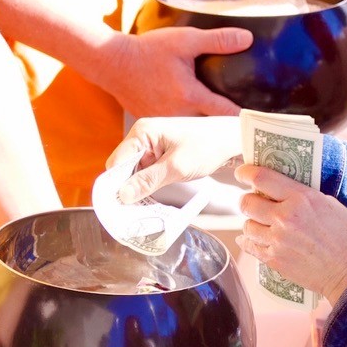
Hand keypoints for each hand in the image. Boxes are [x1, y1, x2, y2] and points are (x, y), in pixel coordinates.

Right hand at [100, 23, 251, 118]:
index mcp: (190, 96)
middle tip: (246, 123)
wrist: (112, 63)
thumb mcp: (185, 40)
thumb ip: (217, 40)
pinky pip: (176, 128)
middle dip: (226, 124)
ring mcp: (165, 122)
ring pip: (193, 130)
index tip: (260, 121)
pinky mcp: (153, 122)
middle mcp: (179, 115)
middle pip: (211, 126)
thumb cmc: (148, 50)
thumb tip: (247, 39)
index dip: (245, 116)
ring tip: (224, 124)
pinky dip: (187, 126)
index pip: (226, 112)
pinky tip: (195, 119)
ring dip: (207, 127)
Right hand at [105, 114, 240, 201]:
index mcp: (142, 132)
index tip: (115, 207)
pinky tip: (150, 201)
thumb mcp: (177, 166)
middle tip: (127, 213)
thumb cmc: (208, 145)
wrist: (232, 140)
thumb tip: (123, 195)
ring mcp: (151, 147)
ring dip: (137, 190)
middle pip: (123, 169)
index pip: (116, 162)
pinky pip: (146, 174)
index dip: (114, 185)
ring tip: (139, 211)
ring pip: (134, 174)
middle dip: (125, 189)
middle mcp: (143, 138)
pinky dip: (147, 187)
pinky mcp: (160, 156)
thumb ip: (148, 181)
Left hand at [239, 165, 346, 307]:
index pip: (261, 178)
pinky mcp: (275, 260)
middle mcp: (285, 217)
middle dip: (248, 200)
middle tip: (254, 201)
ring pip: (246, 225)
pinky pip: (250, 246)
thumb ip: (302, 196)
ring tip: (262, 224)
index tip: (242, 173)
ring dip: (252, 222)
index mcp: (301, 198)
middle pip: (247, 202)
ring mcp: (277, 241)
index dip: (246, 173)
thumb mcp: (329, 204)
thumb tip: (279, 191)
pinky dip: (249, 241)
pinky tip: (252, 239)